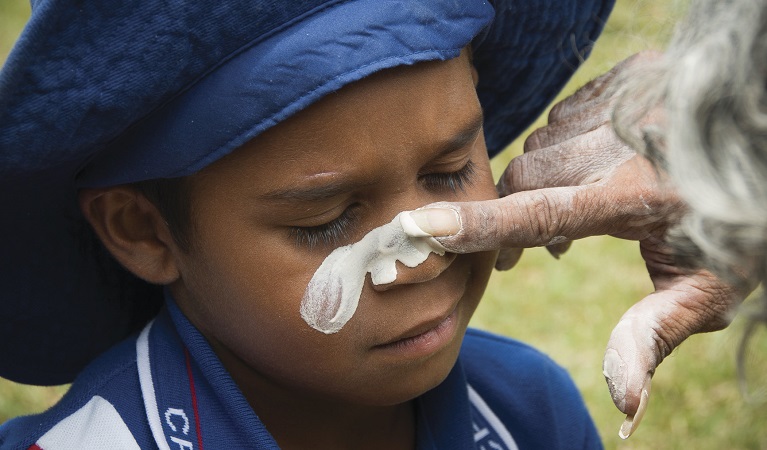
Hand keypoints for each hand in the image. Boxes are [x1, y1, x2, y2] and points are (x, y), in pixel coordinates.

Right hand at [405, 53, 747, 437]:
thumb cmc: (741, 227)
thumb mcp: (710, 287)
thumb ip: (655, 334)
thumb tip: (622, 405)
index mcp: (638, 195)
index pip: (539, 214)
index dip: (477, 225)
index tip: (420, 227)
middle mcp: (623, 140)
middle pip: (526, 175)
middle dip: (514, 209)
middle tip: (534, 252)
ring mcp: (624, 100)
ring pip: (541, 143)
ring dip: (542, 179)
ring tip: (578, 211)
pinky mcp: (628, 75)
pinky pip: (564, 115)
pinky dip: (564, 146)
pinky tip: (594, 167)